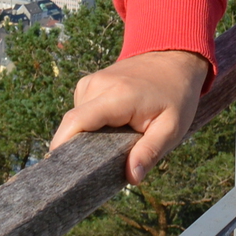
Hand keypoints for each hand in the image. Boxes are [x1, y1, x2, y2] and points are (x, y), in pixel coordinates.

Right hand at [49, 49, 210, 183]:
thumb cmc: (176, 96)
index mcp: (117, 97)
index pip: (76, 122)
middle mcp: (98, 85)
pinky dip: (92, 124)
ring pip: (77, 120)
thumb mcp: (172, 127)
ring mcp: (91, 81)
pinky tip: (113, 126)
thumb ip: (150, 152)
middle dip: (80, 149)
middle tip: (104, 165)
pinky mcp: (89, 83)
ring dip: (90, 136)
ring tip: (116, 140)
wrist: (174, 58)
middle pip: (73, 125)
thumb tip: (132, 177)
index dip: (62, 146)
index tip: (60, 171)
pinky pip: (82, 112)